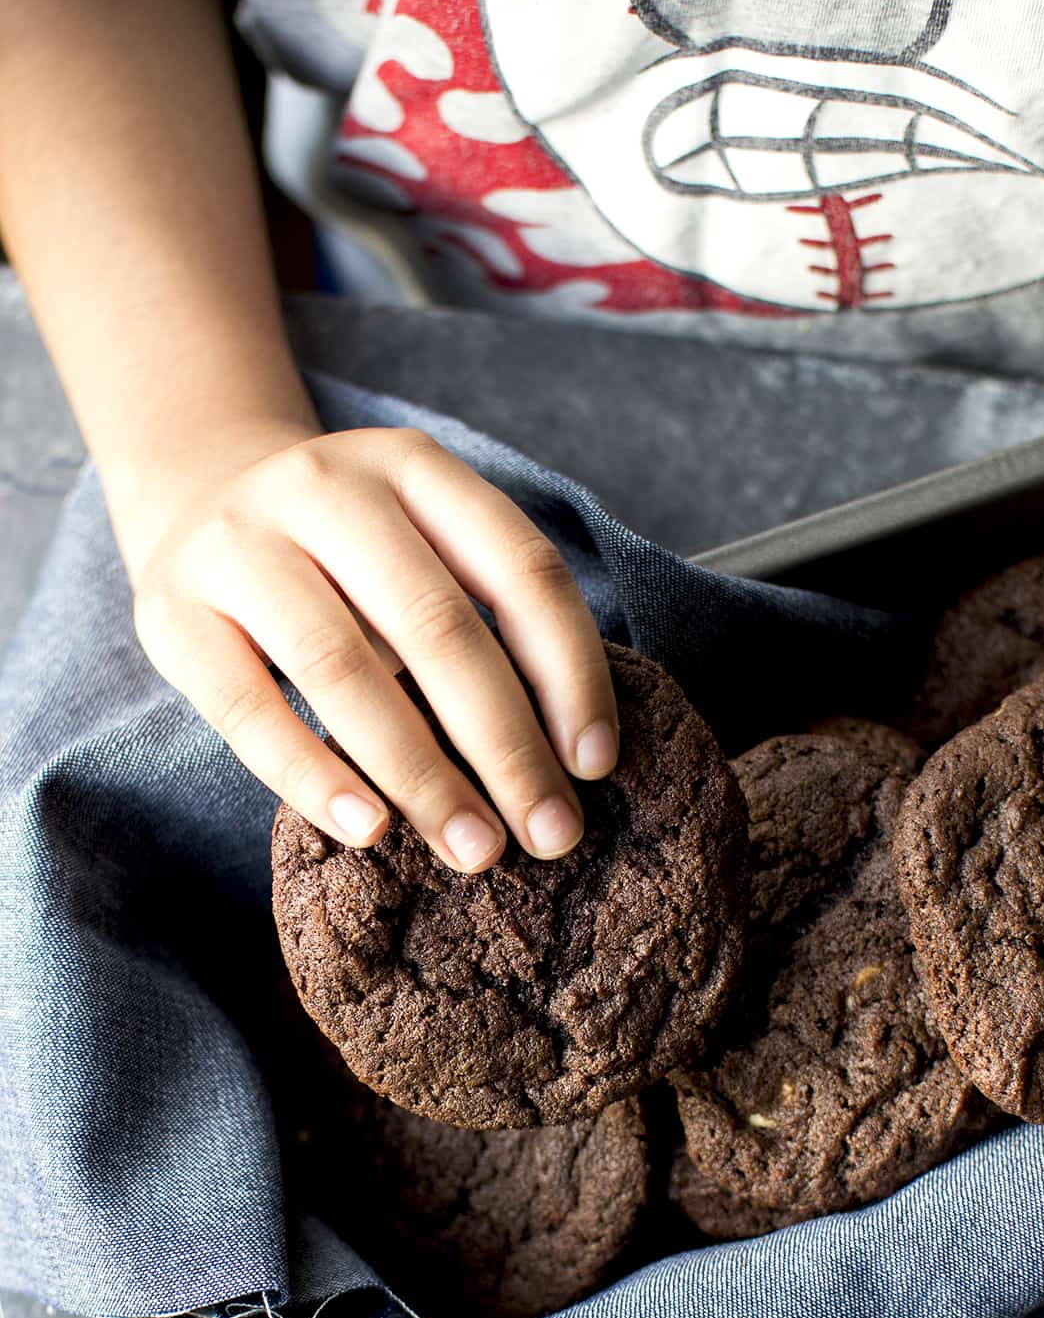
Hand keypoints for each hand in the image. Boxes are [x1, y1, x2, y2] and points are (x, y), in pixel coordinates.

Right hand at [131, 425, 618, 869]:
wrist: (197, 497)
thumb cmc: (346, 557)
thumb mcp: (421, 544)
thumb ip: (486, 615)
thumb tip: (569, 756)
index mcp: (414, 469)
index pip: (520, 569)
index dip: (570, 671)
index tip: (595, 764)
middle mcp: (326, 488)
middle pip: (438, 625)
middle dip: (506, 745)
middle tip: (550, 834)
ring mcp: (240, 545)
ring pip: (344, 668)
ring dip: (420, 772)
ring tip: (474, 848)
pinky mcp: (174, 613)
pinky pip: (248, 708)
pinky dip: (312, 775)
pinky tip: (368, 828)